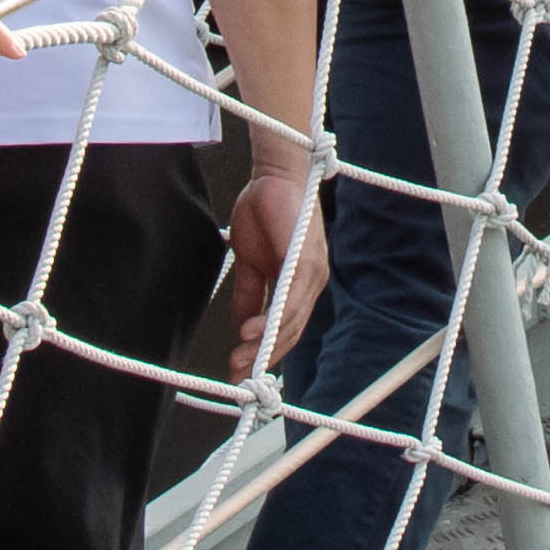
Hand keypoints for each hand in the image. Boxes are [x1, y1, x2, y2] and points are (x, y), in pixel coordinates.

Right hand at [225, 154, 326, 376]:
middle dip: (262, 357)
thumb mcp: (251, 261)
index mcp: (300, 285)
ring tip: (239, 360)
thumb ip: (250, 293)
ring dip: (263, 344)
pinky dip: (270, 318)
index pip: (285, 328)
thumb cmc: (265, 209)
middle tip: (237, 376)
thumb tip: (241, 326)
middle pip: (290, 332)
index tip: (241, 372)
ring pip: (291, 321)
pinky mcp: (306, 260)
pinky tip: (250, 332)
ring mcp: (312, 273)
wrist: (273, 173)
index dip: (264, 352)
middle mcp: (311, 283)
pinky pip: (290, 298)